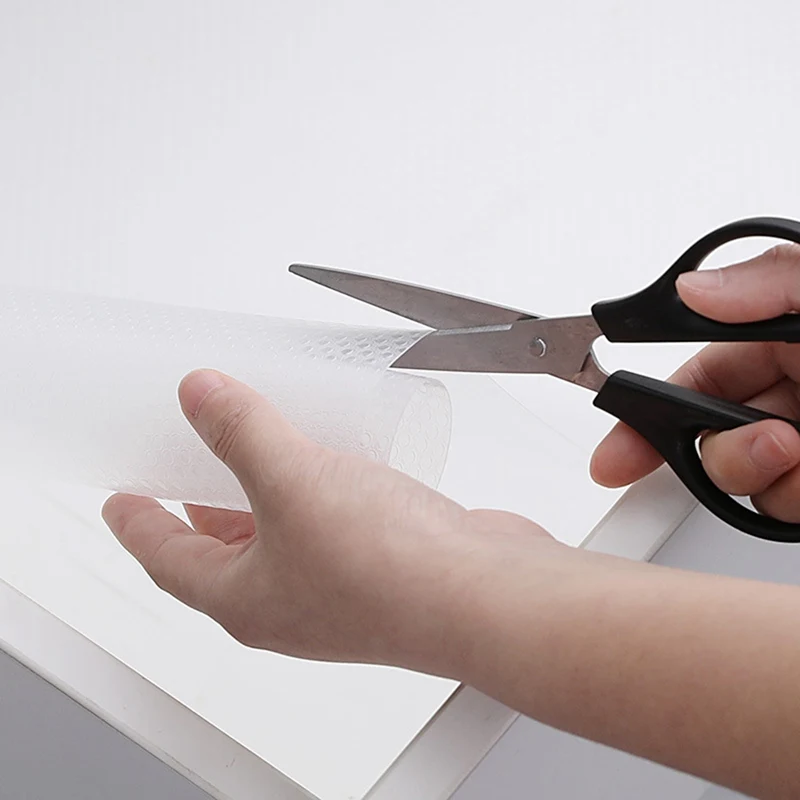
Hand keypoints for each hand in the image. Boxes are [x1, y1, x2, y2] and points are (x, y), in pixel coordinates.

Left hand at [102, 369, 552, 670]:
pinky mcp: (382, 564)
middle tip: (187, 461)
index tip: (118, 499)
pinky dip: (316, 491)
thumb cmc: (391, 570)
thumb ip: (239, 432)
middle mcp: (290, 602)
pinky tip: (330, 461)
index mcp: (246, 599)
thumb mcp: (292, 482)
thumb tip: (200, 396)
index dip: (136, 523)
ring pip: (281, 535)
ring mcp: (337, 586)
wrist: (487, 594)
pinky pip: (329, 524)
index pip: (167, 558)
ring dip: (264, 492)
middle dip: (200, 502)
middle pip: (223, 549)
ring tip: (260, 445)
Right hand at [591, 243, 799, 521]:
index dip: (646, 402)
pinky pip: (777, 506)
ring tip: (783, 447)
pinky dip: (786, 497)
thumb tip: (691, 290)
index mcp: (793, 338)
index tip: (610, 433)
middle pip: (706, 428)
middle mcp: (798, 391)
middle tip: (652, 455)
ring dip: (744, 469)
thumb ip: (772, 279)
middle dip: (688, 444)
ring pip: (739, 476)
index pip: (700, 372)